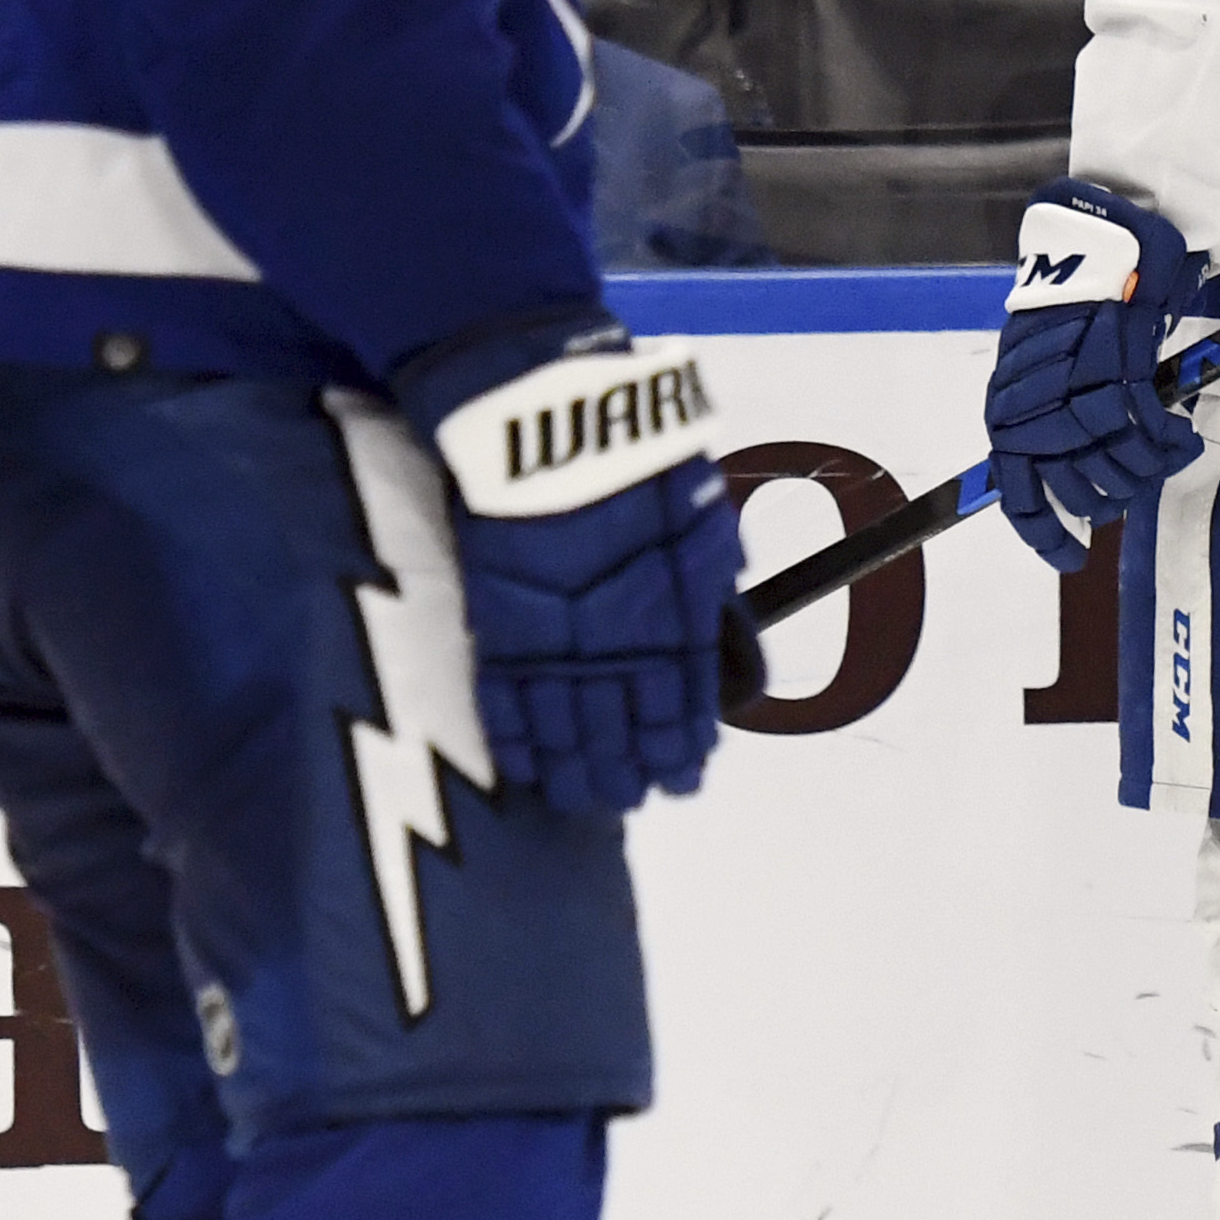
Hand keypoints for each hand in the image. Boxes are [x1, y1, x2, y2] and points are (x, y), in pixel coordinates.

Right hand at [396, 319, 743, 817]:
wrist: (546, 419)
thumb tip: (723, 633)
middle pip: (625, 723)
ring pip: (568, 725)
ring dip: (582, 770)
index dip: (684, 742)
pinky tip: (529, 769)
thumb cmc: (635, 454)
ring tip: (594, 800)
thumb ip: (709, 581)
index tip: (688, 775)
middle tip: (639, 799)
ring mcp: (553, 633)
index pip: (684, 696)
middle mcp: (616, 632)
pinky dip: (518, 739)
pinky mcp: (497, 622)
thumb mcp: (702, 513)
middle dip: (634, 767)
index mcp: (675, 605)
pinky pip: (506, 699)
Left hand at [983, 180, 1206, 570]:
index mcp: (1006, 413)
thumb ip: (1048, 416)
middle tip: (1139, 479)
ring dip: (1148, 473)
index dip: (1047, 536)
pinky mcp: (1120, 376)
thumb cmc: (1075, 300)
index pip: (1020, 498)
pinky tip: (1182, 441)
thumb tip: (1071, 470)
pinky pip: (1151, 438)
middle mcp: (1034, 412)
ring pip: (1120, 472)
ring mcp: (1077, 396)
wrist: (1099, 239)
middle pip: (1081, 493)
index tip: (1073, 561)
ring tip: (1163, 457)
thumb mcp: (1042, 366)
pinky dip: (1171, 447)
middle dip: (1115, 496)